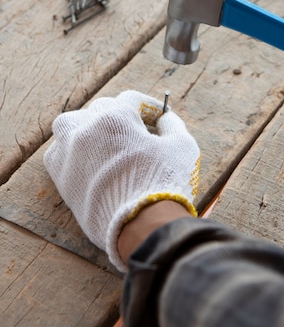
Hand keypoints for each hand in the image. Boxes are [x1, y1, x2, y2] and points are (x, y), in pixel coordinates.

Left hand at [44, 91, 199, 270]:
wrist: (141, 227)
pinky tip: (90, 162)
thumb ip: (172, 125)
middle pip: (102, 109)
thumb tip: (165, 119)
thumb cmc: (164, 183)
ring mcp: (69, 154)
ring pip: (72, 125)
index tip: (159, 119)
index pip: (131, 99)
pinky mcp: (61, 179)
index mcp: (115, 117)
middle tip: (139, 134)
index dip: (149, 108)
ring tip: (107, 142)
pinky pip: (59, 154)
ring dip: (88, 127)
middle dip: (122, 118)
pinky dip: (72, 152)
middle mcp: (86, 129)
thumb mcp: (182, 146)